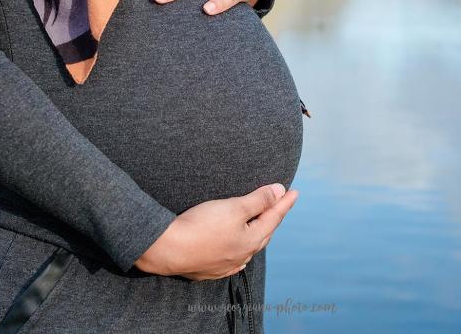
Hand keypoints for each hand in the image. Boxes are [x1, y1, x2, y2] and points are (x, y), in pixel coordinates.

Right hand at [134, 183, 298, 279]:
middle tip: (280, 206)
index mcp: (251, 241)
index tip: (294, 192)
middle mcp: (241, 257)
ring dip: (256, 234)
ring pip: (247, 248)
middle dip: (272, 218)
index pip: (273, 218)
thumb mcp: (233, 207)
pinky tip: (238, 255)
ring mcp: (224, 266)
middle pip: (263, 234)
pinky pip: (231, 261)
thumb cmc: (201, 226)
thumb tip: (280, 190)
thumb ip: (258, 200)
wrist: (166, 249)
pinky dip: (239, 251)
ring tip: (261, 226)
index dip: (284, 203)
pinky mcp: (207, 270)